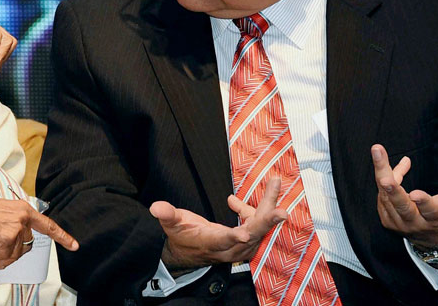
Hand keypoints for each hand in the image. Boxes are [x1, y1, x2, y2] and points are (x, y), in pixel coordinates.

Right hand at [0, 194, 77, 269]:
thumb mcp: (3, 213)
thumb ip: (15, 225)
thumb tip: (16, 248)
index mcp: (24, 209)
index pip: (48, 225)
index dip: (62, 236)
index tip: (74, 245)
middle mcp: (23, 218)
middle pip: (26, 245)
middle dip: (14, 251)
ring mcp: (16, 229)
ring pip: (15, 253)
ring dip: (2, 254)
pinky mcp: (7, 239)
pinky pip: (4, 257)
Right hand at [150, 178, 286, 270]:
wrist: (188, 253)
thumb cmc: (181, 236)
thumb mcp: (171, 224)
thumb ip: (166, 215)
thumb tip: (156, 207)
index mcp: (210, 243)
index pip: (223, 241)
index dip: (234, 237)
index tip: (245, 232)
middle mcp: (229, 247)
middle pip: (251, 235)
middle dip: (266, 221)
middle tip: (281, 210)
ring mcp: (240, 246)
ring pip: (258, 227)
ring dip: (267, 206)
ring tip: (274, 183)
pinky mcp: (245, 241)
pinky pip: (256, 223)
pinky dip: (254, 209)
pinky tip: (234, 201)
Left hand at [371, 144, 437, 247]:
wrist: (431, 238)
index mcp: (436, 218)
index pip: (430, 211)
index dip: (423, 203)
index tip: (415, 193)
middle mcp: (414, 222)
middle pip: (400, 206)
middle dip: (392, 189)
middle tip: (384, 176)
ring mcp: (397, 221)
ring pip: (385, 194)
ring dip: (382, 171)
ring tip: (379, 150)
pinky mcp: (385, 216)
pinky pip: (382, 192)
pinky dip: (387, 174)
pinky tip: (398, 166)